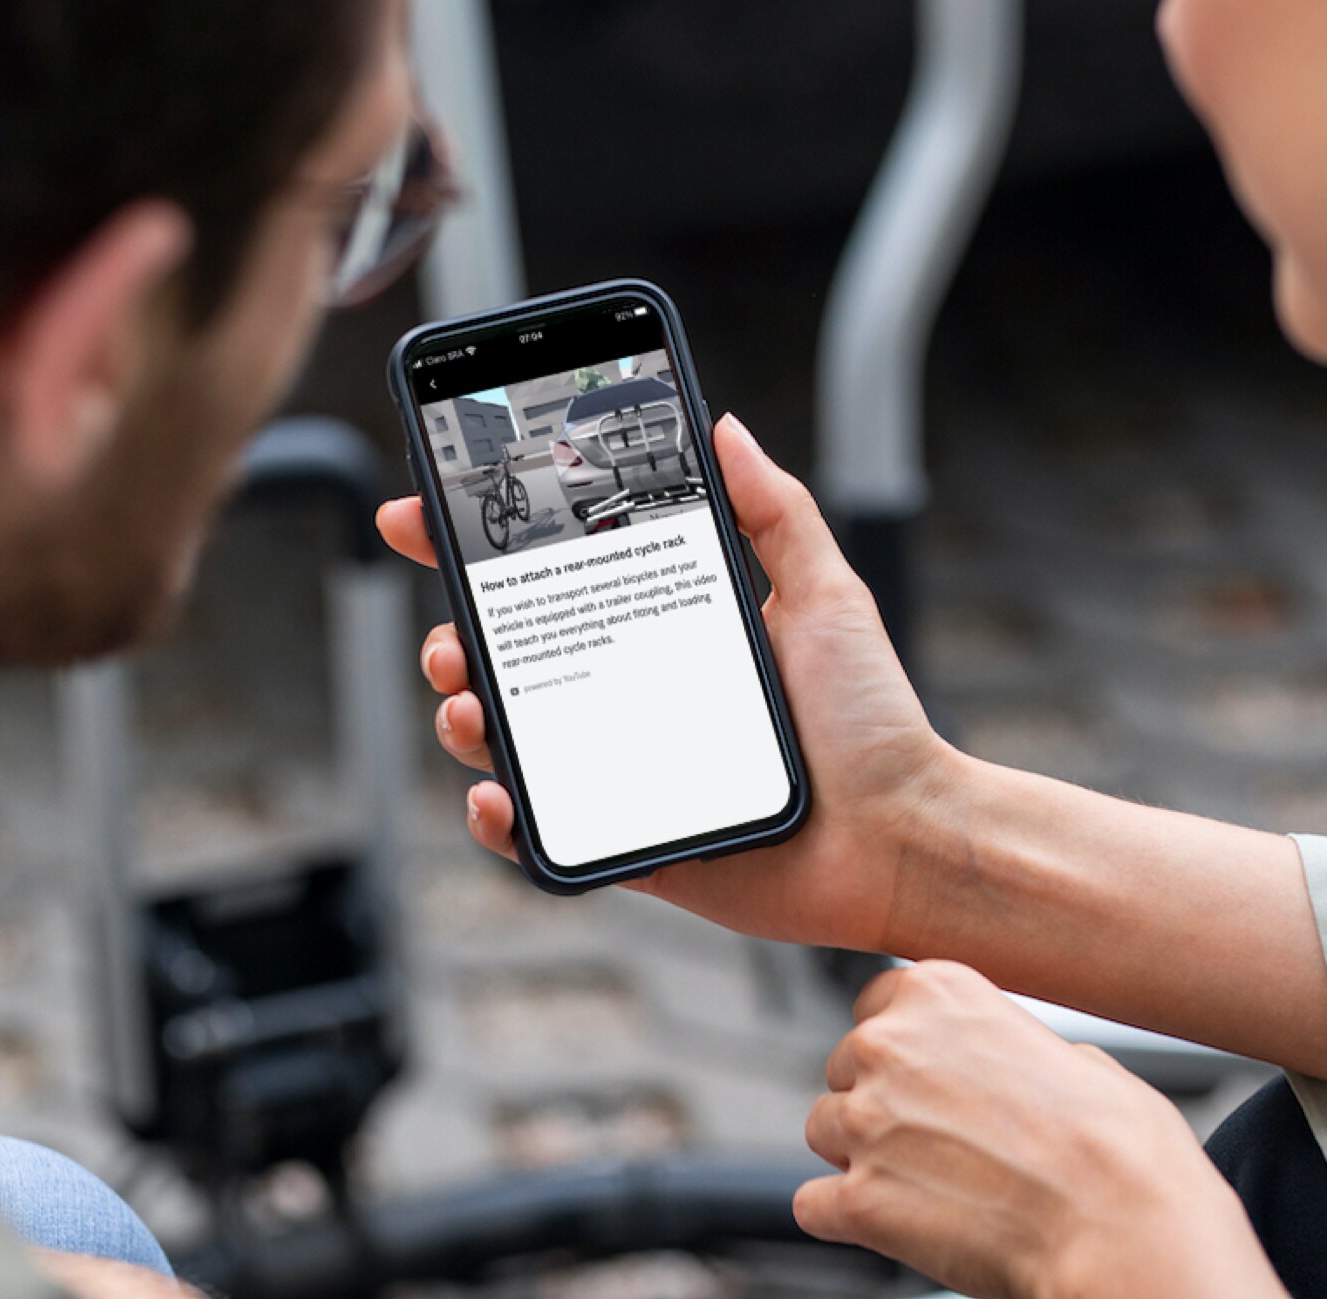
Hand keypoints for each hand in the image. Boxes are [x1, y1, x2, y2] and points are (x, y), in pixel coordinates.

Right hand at [377, 414, 961, 952]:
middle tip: (454, 631)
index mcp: (670, 635)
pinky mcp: (633, 845)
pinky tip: (495, 795)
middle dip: (457, 637)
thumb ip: (774, 512)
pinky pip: (544, 836)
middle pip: (516, 661)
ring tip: (468, 702)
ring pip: (512, 742)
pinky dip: (502, 820)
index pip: (561, 582)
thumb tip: (723, 425)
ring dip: (466, 717)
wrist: (901, 838)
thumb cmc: (875, 723)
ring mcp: (628, 774)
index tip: (424, 514)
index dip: (483, 549)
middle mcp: (639, 699)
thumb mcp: (827, 596)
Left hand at [796, 961, 1326, 1298]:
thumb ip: (1016, 1047)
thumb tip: (1015, 1065)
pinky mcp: (857, 1198)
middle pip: (845, 1068)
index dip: (904, 1049)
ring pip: (823, 1131)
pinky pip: (812, 1203)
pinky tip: (897, 1229)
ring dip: (863, 1159)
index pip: (876, 1005)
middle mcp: (890, 1044)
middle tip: (941, 1145)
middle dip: (881, 1104)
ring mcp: (868, 1121)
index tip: (930, 1080)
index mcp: (941, 992)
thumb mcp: (1082, 1057)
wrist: (1125, 1233)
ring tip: (931, 1190)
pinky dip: (845, 1218)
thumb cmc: (1122, 1151)